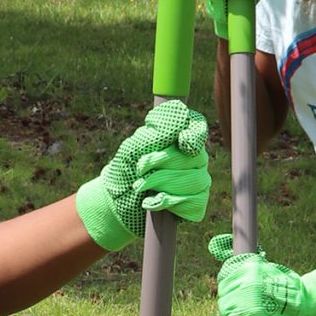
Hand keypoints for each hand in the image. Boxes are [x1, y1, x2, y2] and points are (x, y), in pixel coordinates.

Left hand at [74, 98, 208, 251]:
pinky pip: (196, 201)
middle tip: (140, 170)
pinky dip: (170, 203)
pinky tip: (153, 202)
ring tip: (140, 187)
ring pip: (195, 180)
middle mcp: (193, 156)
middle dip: (162, 164)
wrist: (116, 202)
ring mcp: (198, 178)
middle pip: (194, 156)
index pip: (198, 126)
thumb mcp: (135, 146)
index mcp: (179, 136)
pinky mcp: (196, 202)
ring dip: (161, 184)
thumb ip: (159, 130)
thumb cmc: (126, 169)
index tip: (181, 142)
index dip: (195, 133)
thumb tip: (182, 111)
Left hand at [206, 235, 315, 315]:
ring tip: (247, 310)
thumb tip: (213, 244)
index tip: (233, 289)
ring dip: (230, 310)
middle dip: (229, 297)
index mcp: (250, 267)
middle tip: (245, 302)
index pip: (225, 276)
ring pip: (225, 306)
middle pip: (224, 292)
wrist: (300, 300)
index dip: (227, 284)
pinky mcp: (250, 315)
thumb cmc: (281, 284)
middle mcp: (248, 281)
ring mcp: (249, 298)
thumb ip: (240, 260)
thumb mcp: (261, 264)